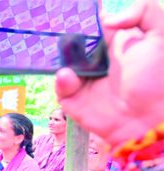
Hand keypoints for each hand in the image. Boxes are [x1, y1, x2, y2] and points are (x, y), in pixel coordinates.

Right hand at [55, 0, 163, 146]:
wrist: (147, 118)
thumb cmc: (155, 77)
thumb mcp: (160, 36)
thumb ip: (143, 12)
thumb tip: (107, 19)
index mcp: (115, 43)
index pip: (94, 25)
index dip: (84, 18)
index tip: (73, 11)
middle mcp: (97, 60)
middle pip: (73, 41)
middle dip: (65, 35)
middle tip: (57, 29)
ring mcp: (83, 79)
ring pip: (62, 62)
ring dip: (61, 57)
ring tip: (66, 55)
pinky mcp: (73, 99)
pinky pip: (60, 85)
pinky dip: (62, 81)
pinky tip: (69, 78)